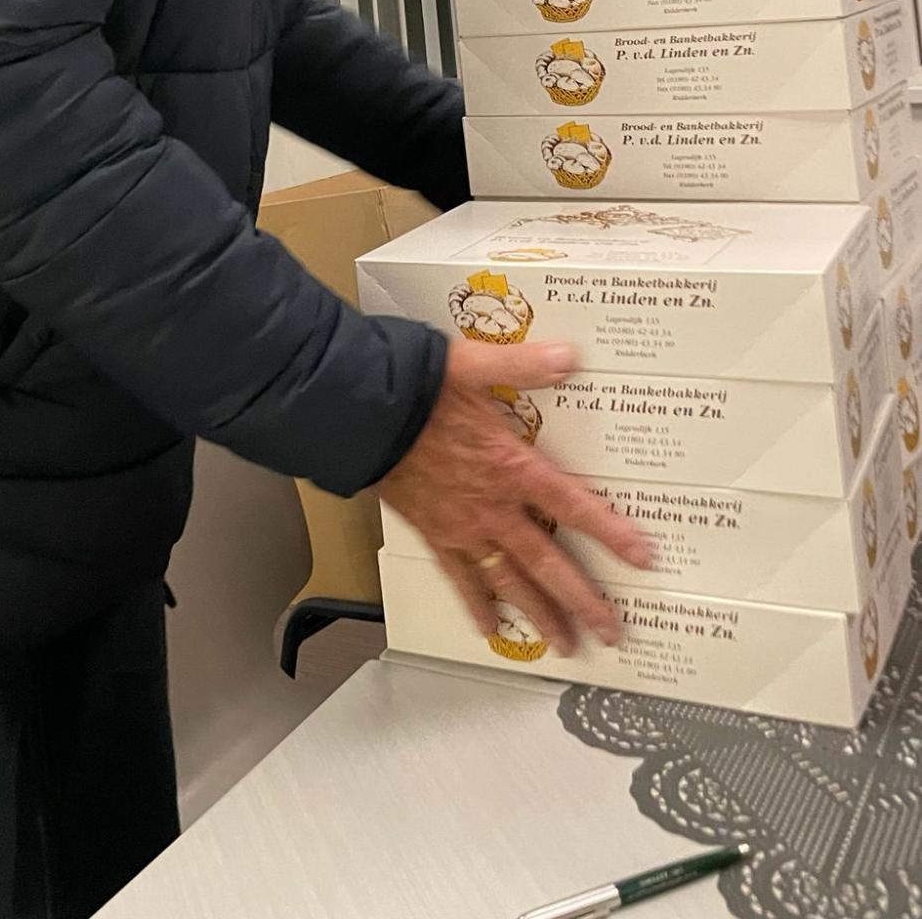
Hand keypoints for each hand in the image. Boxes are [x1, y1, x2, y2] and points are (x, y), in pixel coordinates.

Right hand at [377, 340, 654, 654]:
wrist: (358, 414)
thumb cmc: (415, 388)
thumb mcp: (472, 366)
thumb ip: (522, 365)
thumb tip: (570, 357)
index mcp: (511, 467)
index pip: (572, 506)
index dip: (610, 533)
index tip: (644, 559)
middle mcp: (493, 508)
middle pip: (546, 564)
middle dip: (582, 600)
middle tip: (612, 632)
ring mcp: (462, 527)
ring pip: (509, 582)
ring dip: (539, 614)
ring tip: (565, 644)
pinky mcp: (433, 534)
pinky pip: (460, 579)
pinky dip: (476, 606)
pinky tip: (488, 628)